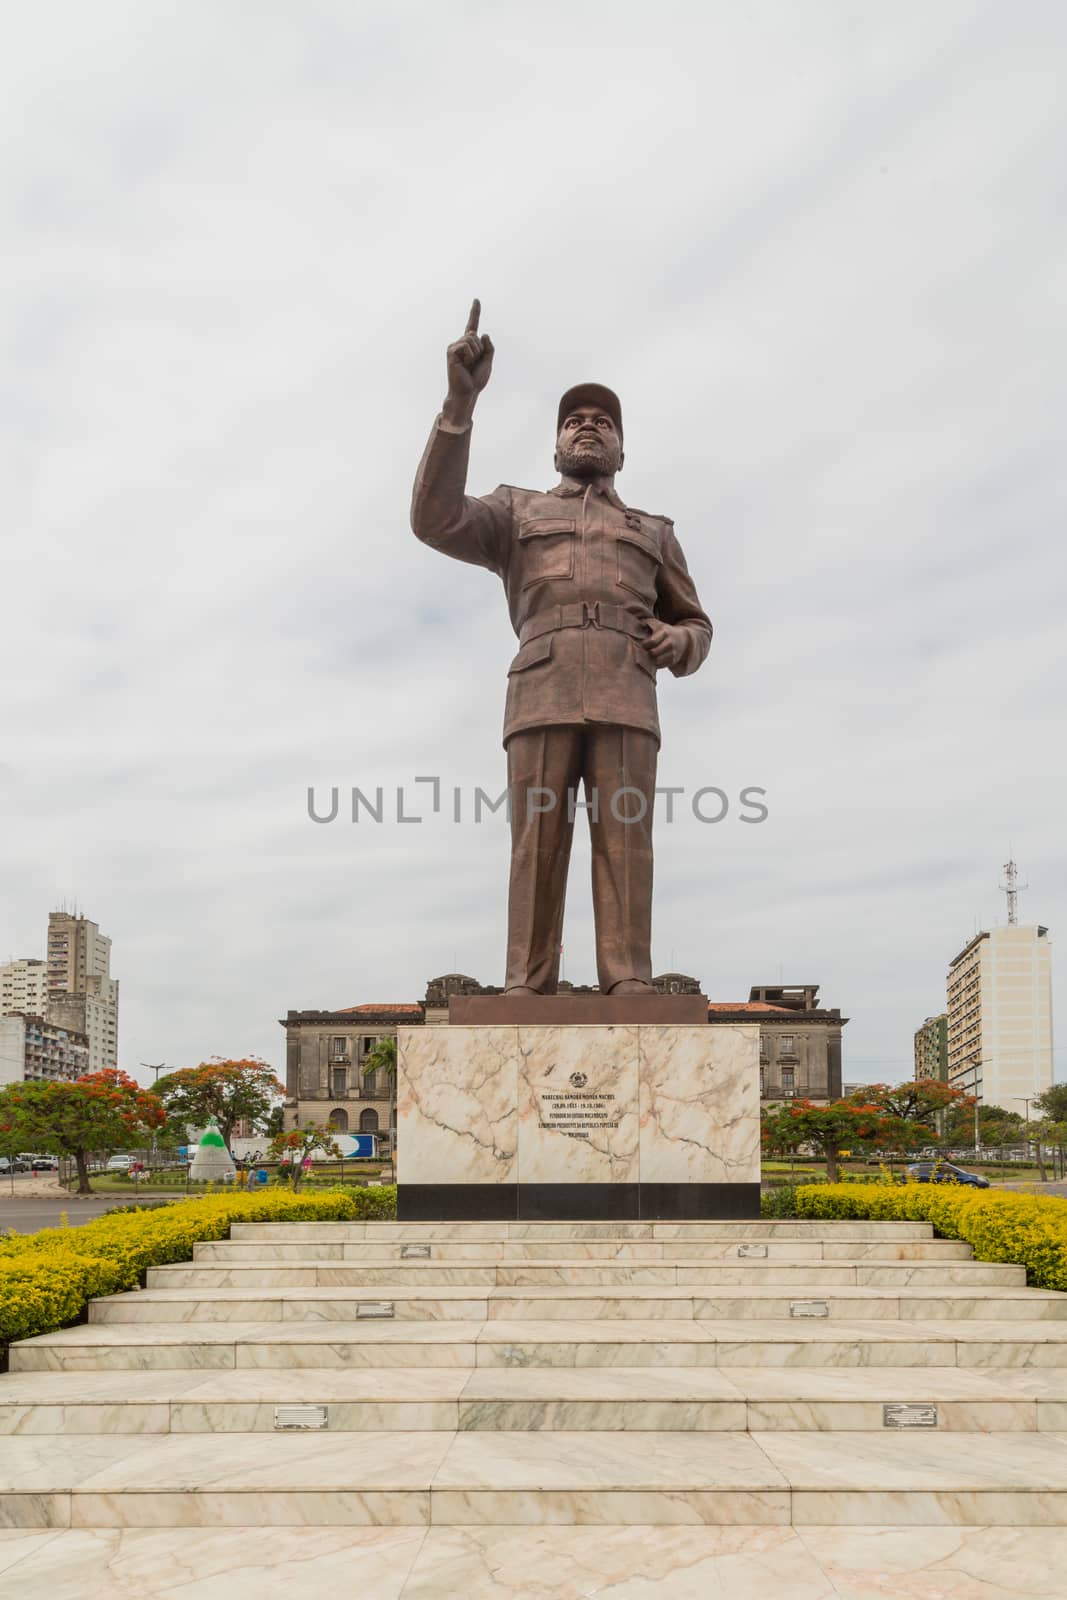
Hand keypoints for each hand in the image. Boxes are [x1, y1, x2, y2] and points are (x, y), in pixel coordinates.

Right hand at [443, 300, 493, 423]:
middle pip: (475, 334)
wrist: (468, 391)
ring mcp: (454, 346)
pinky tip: (464, 364)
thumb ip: (489, 347)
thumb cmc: (476, 379)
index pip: (472, 325)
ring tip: (468, 365)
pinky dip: (470, 355)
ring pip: (472, 339)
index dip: (475, 312)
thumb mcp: (488, 362)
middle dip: (480, 350)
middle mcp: (460, 343)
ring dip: (476, 353)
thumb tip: (483, 334)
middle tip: (473, 364)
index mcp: (470, 345)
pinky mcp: (451, 351)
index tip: (477, 300)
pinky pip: (466, 344)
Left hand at [642, 620, 687, 669]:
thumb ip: (646, 622)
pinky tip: (652, 660)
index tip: (642, 644)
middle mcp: (670, 643)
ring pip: (657, 660)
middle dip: (647, 653)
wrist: (683, 639)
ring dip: (650, 660)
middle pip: (654, 652)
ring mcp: (672, 652)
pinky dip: (655, 664)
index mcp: (665, 632)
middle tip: (642, 652)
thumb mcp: (657, 624)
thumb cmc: (665, 631)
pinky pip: (661, 665)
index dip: (645, 644)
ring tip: (646, 656)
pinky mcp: (673, 661)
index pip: (652, 641)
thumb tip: (635, 625)